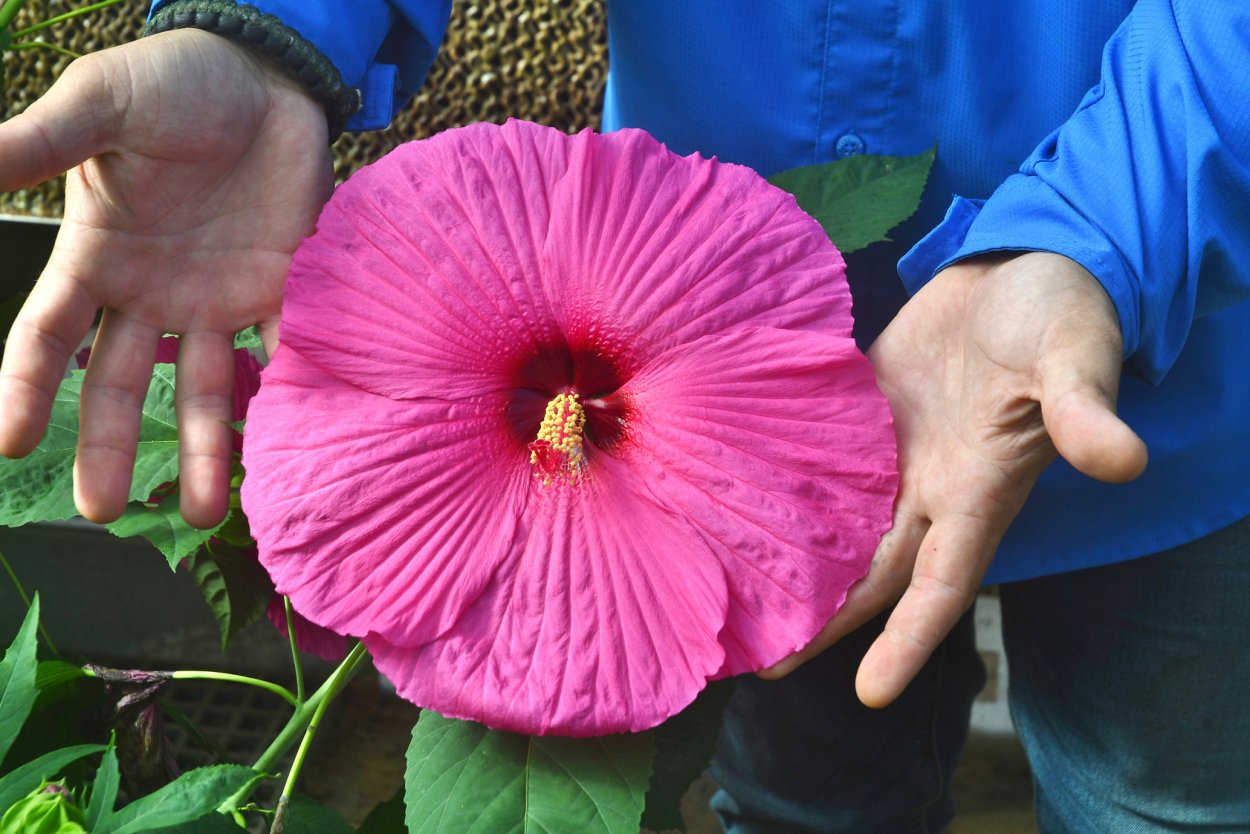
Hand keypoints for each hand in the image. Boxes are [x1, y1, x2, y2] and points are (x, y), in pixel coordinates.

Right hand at [0, 29, 333, 527]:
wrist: (263, 78)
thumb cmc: (175, 84)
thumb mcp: (102, 106)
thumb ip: (39, 142)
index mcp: (97, 258)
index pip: (45, 336)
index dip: (25, 387)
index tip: (10, 443)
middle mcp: (151, 294)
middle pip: (118, 385)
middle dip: (109, 447)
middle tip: (103, 512)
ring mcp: (215, 299)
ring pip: (202, 390)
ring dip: (203, 449)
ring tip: (204, 512)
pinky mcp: (278, 289)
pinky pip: (281, 350)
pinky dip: (286, 393)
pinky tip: (287, 444)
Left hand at [763, 252, 1148, 704]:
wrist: (1023, 264)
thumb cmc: (1060, 314)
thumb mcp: (1075, 356)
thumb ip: (1085, 410)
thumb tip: (1125, 461)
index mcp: (978, 491)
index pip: (941, 587)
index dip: (907, 641)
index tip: (868, 696)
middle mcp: (930, 487)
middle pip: (871, 574)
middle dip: (823, 623)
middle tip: (761, 663)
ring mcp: (892, 452)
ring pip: (837, 527)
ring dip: (795, 565)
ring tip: (736, 600)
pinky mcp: (863, 411)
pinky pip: (818, 462)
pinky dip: (781, 487)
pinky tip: (733, 505)